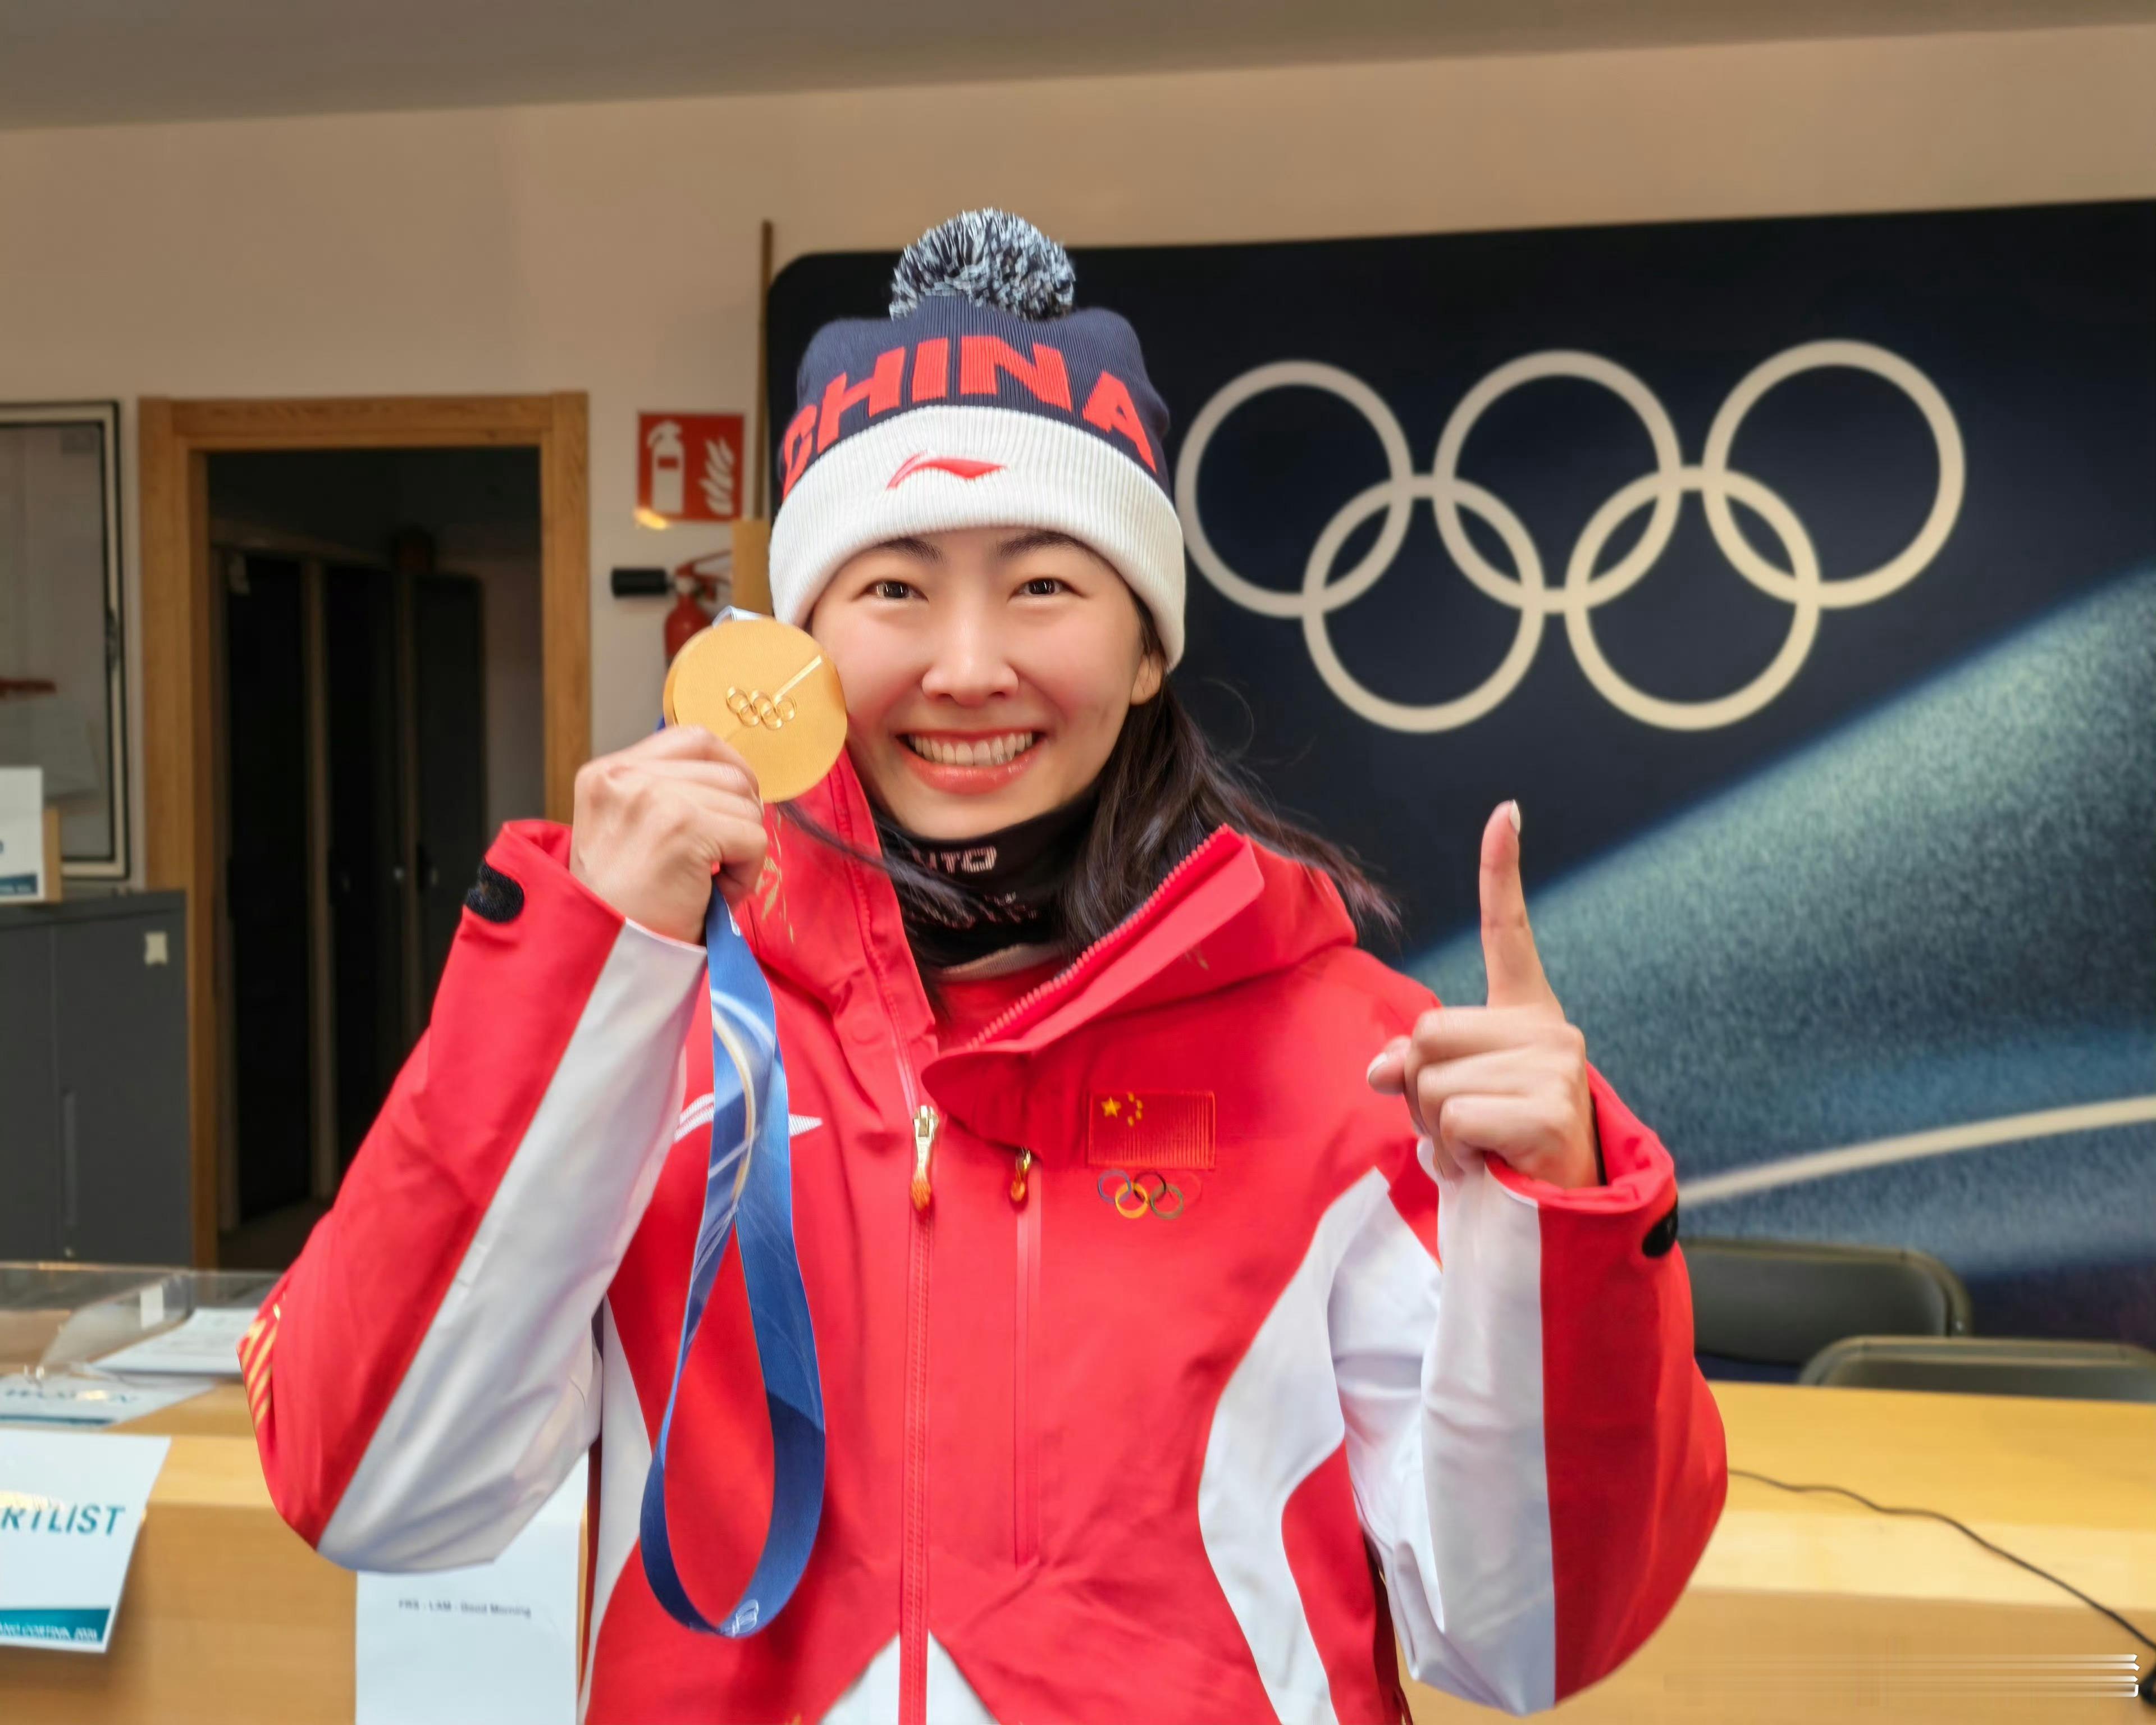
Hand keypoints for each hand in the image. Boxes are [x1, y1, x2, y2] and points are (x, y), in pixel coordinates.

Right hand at [569, 727, 767, 943]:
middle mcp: (624, 777)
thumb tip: (737, 779)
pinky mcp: (685, 829)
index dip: (728, 770)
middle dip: (738, 817)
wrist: (608, 956)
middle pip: (728, 771)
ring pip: (745, 804)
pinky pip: (753, 838)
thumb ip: (666, 793)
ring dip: (743, 847)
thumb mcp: (627, 830)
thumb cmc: (626, 903)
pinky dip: (748, 872)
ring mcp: (655, 799)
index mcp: (606, 773)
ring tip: (711, 881)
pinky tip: (717, 893)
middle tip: (718, 861)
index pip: (694, 739)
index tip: (729, 809)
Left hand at [1365, 801, 1599, 1189]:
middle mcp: (1549, 1030)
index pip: (1510, 932)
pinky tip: (1486, 1165)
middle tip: (1456, 1123)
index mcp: (1527, 1015)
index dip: (1503, 871)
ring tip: (1476, 1148)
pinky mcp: (1549, 1110)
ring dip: (1433, 1127)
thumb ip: (1417, 1065)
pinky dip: (1451, 1153)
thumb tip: (1380, 1066)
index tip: (1506, 811)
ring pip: (1432, 1080)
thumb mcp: (1454, 1096)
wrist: (1560, 1215)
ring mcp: (1555, 1067)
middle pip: (1426, 1033)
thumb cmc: (1502, 1149)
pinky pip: (1453, 1119)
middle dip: (1418, 1088)